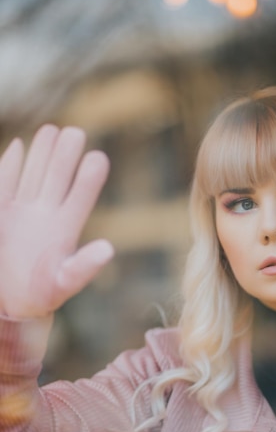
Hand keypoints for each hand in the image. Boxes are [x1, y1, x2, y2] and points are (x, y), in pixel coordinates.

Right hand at [0, 124, 113, 317]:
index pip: (80, 198)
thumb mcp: (65, 284)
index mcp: (66, 230)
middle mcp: (47, 216)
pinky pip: (4, 186)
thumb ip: (84, 267)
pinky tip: (17, 146)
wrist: (12, 301)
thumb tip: (108, 248)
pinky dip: (8, 167)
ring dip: (41, 154)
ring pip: (32, 176)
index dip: (88, 179)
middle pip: (56, 179)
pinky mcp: (1, 215)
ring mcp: (23, 213)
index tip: (98, 157)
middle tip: (76, 133)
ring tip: (52, 130)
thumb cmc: (43, 296)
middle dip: (65, 156)